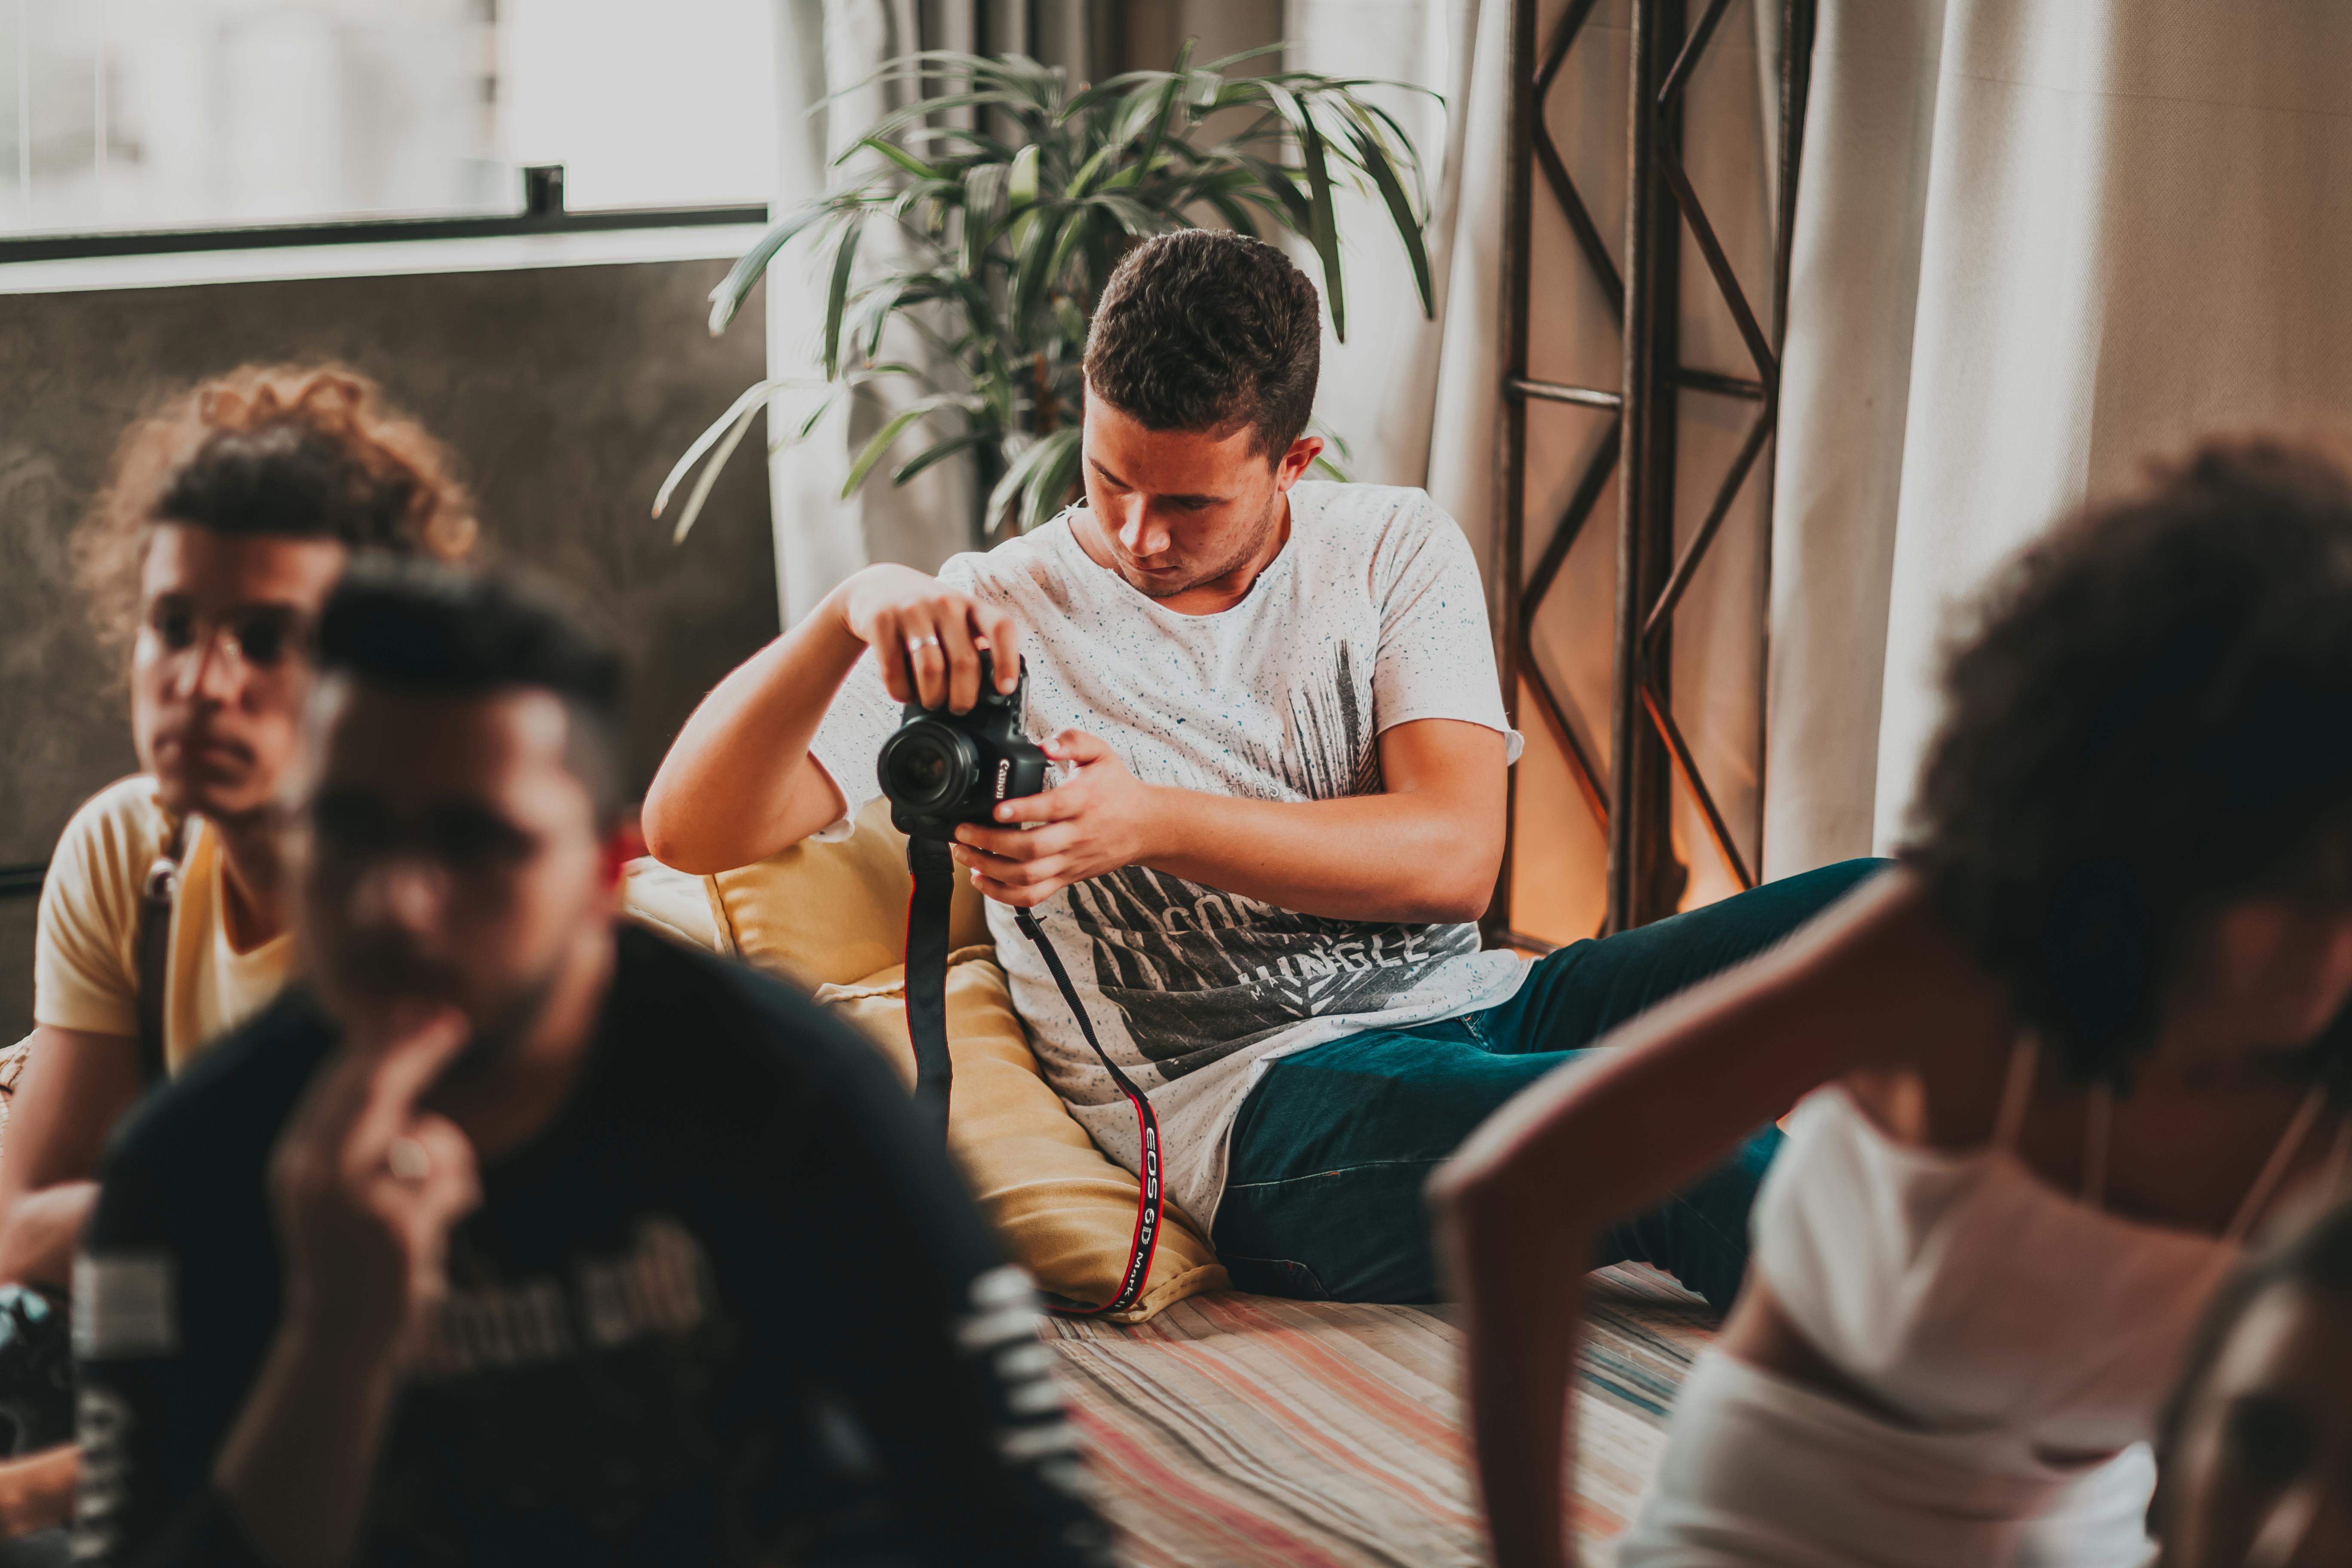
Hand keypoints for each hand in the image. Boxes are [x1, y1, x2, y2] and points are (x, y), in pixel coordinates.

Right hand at [266, 1006, 479, 1357]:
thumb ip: (359, 1138)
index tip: (413, 1011)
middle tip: (452, 1022)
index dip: (379, 1043)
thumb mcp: (339, 1191)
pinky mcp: (397, 1228)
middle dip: (416, 1051)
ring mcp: (356, 1201)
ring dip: (450, 1156)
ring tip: (436, 1198)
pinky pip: (451, 1182)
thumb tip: (398, 1065)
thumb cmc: (350, 1255)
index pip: (338, 1085)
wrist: (340, 1334)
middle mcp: (317, 1175)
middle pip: (374, 1090)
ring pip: (425, 1136)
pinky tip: (441, 1226)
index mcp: (298, 1161)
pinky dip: (460, 1195)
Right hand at [834, 563, 1023, 713]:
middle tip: (958, 707)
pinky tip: (904, 692)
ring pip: (931, 670)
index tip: (1004, 689)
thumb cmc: (925, 612)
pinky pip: (894, 671)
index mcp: (970, 605)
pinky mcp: (882, 621)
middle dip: (963, 697)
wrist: (875, 586)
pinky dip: (901, 692)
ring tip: (931, 701)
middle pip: (964, 662)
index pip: (999, 628)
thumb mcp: (955, 617)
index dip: (1007, 660)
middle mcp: (945, 603)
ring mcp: (912, 610)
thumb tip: (993, 687)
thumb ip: (973, 644)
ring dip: (932, 697)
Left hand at [951, 730, 1166, 906]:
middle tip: (962, 832)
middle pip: (1031, 849)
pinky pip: (1033, 896)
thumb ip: (1073, 740)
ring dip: (990, 869)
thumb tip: (1045, 744)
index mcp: (1083, 802)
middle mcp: (1076, 836)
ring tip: (964, 854)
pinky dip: (1003, 894)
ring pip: (1027, 876)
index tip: (996, 808)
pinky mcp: (1066, 878)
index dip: (1022, 811)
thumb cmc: (1117, 788)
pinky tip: (982, 880)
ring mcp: (1070, 861)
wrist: (1145, 826)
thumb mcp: (1101, 753)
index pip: (1052, 809)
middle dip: (990, 843)